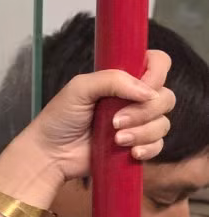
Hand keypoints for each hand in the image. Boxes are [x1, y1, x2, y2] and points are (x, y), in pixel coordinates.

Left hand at [28, 50, 174, 182]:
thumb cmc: (60, 118)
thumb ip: (111, 80)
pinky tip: (130, 152)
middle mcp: (133, 98)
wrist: (51, 153)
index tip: (143, 88)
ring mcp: (137, 123)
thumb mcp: (79, 88)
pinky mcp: (136, 145)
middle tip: (116, 121)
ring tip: (116, 139)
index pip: (157, 63)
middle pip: (165, 97)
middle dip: (144, 111)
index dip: (157, 74)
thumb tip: (147, 91)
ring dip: (142, 132)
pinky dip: (148, 148)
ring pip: (162, 123)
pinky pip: (158, 145)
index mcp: (122, 79)